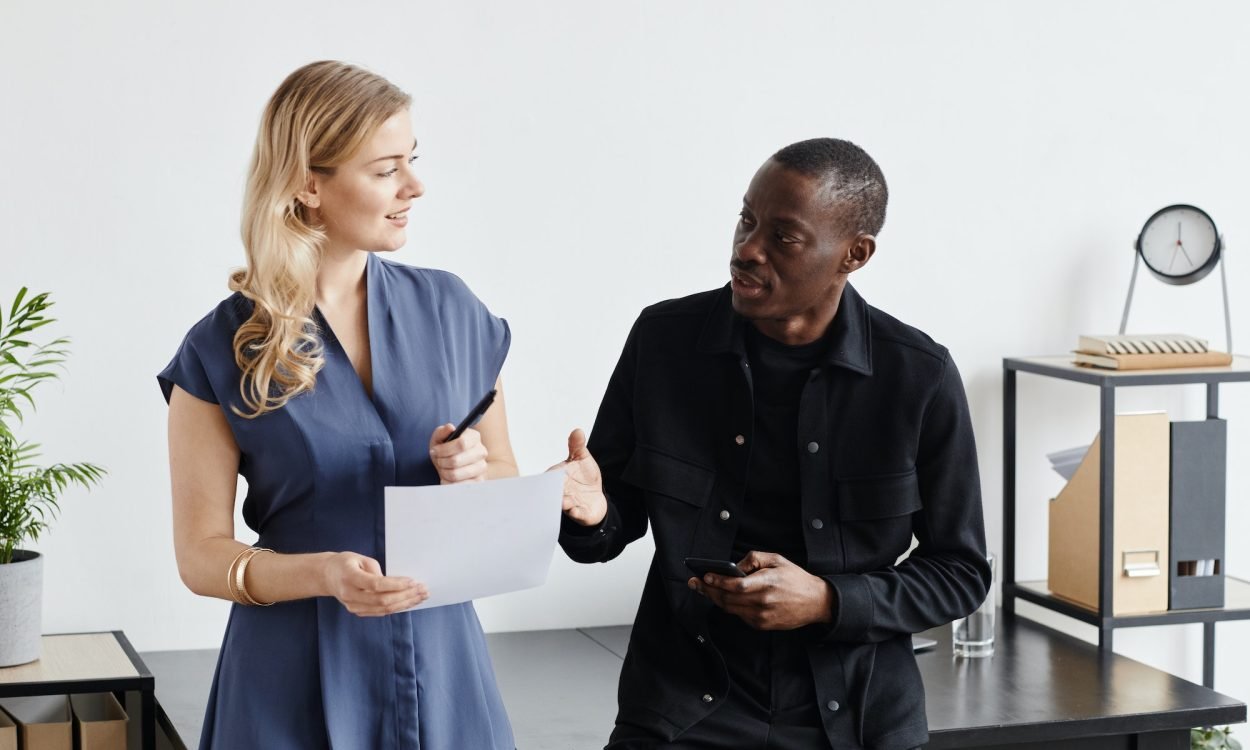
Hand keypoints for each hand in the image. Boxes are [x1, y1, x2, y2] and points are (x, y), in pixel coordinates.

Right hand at [322, 552, 427, 616]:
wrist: (327, 576)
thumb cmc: (345, 563)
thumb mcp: (359, 558)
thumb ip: (375, 570)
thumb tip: (394, 583)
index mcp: (349, 578)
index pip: (376, 585)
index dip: (396, 584)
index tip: (413, 581)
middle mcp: (350, 595)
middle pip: (382, 600)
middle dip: (406, 595)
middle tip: (423, 589)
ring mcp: (353, 606)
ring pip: (383, 609)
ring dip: (405, 603)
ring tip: (421, 596)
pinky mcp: (358, 611)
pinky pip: (381, 612)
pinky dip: (397, 607)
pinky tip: (409, 602)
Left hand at [429, 424, 488, 482]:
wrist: (453, 465)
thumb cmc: (446, 450)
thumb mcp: (440, 438)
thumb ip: (442, 431)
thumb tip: (450, 427)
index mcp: (474, 437)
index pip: (461, 443)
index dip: (444, 449)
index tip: (435, 451)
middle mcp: (481, 452)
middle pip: (456, 461)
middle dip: (441, 462)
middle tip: (439, 461)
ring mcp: (482, 468)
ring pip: (455, 474)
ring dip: (444, 473)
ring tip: (443, 469)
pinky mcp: (479, 481)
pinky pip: (458, 486)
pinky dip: (448, 483)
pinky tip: (448, 478)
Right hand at [547, 428, 607, 525]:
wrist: (596, 497)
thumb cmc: (584, 477)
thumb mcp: (582, 459)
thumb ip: (577, 446)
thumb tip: (577, 431)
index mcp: (558, 477)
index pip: (549, 477)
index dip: (549, 477)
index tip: (552, 474)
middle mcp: (560, 491)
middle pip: (554, 492)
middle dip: (554, 491)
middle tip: (557, 488)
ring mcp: (569, 504)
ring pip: (563, 504)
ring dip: (563, 503)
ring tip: (565, 501)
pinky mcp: (579, 513)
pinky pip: (576, 514)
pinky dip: (576, 512)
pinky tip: (576, 510)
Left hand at [688, 551, 833, 629]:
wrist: (815, 602)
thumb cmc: (795, 578)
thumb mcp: (776, 559)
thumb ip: (753, 559)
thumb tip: (733, 567)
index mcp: (767, 583)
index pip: (736, 585)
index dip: (718, 581)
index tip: (704, 576)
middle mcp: (763, 602)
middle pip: (728, 599)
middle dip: (708, 590)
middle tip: (695, 583)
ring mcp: (762, 616)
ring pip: (730, 609)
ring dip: (714, 599)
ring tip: (703, 589)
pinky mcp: (762, 625)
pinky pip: (739, 615)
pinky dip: (729, 606)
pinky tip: (722, 597)